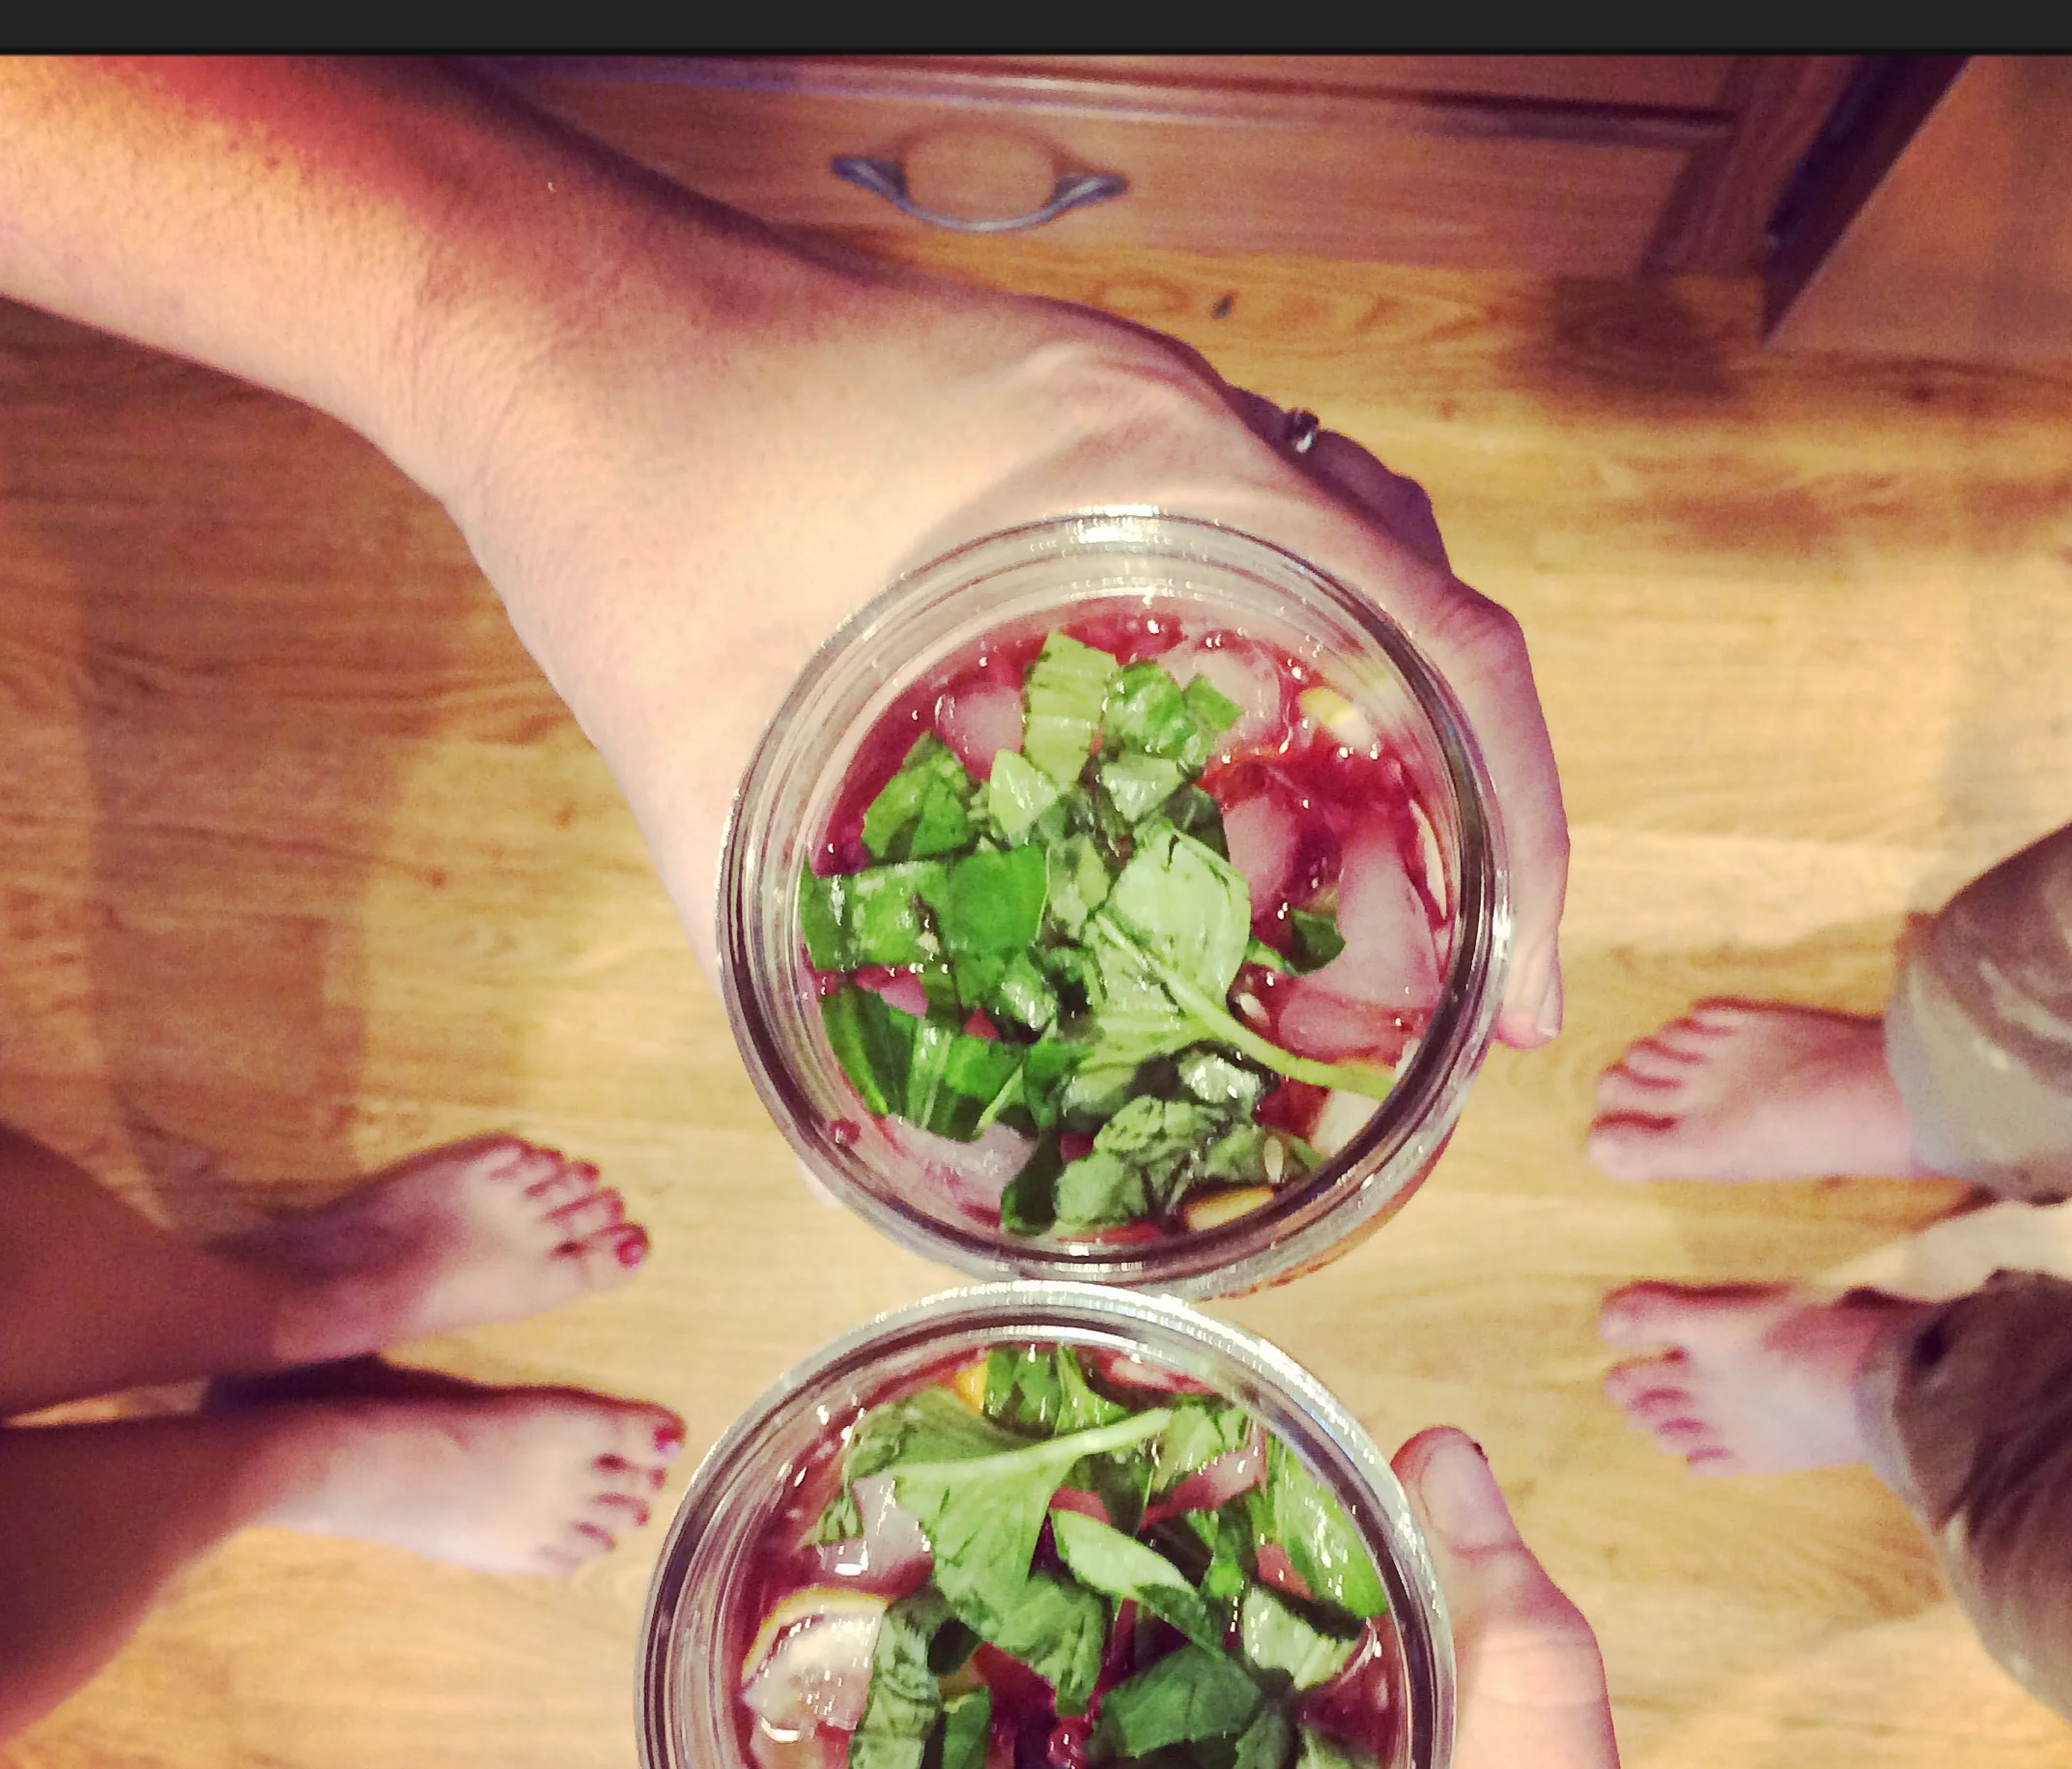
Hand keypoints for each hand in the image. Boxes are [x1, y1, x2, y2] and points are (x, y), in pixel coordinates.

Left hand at [401, 83, 1568, 1048]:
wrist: (543, 330)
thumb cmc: (624, 498)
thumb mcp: (705, 759)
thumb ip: (778, 953)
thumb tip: (844, 1135)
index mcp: (1144, 481)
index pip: (1445, 640)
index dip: (1527, 829)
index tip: (1521, 988)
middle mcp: (1185, 432)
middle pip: (1434, 615)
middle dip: (1485, 804)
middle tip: (1461, 969)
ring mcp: (1140, 420)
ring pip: (1365, 571)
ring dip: (1401, 728)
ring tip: (1381, 889)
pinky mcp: (1082, 431)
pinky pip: (1262, 540)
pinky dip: (1298, 663)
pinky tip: (1250, 777)